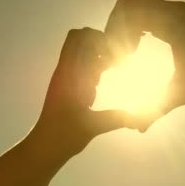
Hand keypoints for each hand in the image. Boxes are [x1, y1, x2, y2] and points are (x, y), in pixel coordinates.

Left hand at [30, 28, 133, 157]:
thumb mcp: (92, 126)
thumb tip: (141, 117)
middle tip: (113, 58)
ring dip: (96, 55)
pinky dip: (92, 67)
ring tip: (111, 69)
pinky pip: (78, 66)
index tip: (115, 55)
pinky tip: (101, 83)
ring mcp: (64, 78)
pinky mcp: (65, 87)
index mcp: (69, 74)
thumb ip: (117, 118)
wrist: (43, 148)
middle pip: (80, 37)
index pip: (81, 38)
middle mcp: (65, 71)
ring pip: (79, 51)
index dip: (101, 39)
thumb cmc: (63, 136)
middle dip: (99, 42)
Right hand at [105, 0, 184, 128]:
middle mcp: (174, 9)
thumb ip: (157, 109)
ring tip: (128, 55)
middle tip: (120, 57)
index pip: (129, 7)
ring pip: (136, 6)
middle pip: (128, 3)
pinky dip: (136, 26)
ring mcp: (177, 10)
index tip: (122, 58)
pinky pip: (147, 11)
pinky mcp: (179, 16)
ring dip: (126, 27)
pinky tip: (138, 50)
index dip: (116, 30)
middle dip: (116, 28)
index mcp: (174, 21)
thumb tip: (136, 129)